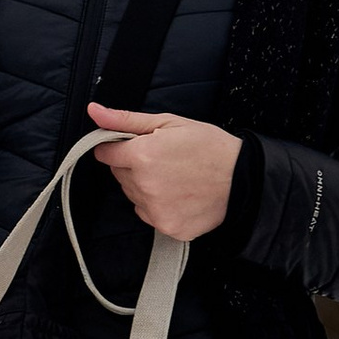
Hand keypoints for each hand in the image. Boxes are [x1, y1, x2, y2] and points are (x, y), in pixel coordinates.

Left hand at [86, 104, 241, 240]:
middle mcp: (144, 186)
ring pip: (133, 195)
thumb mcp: (169, 122)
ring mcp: (155, 210)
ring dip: (145, 187)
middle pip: (120, 175)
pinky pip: (148, 214)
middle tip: (164, 159)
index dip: (119, 148)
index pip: (105, 154)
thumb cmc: (209, 146)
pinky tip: (179, 195)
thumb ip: (126, 119)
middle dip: (134, 166)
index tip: (135, 146)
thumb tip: (94, 111)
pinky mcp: (167, 227)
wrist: (244, 178)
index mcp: (141, 156)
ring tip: (175, 177)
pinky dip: (158, 206)